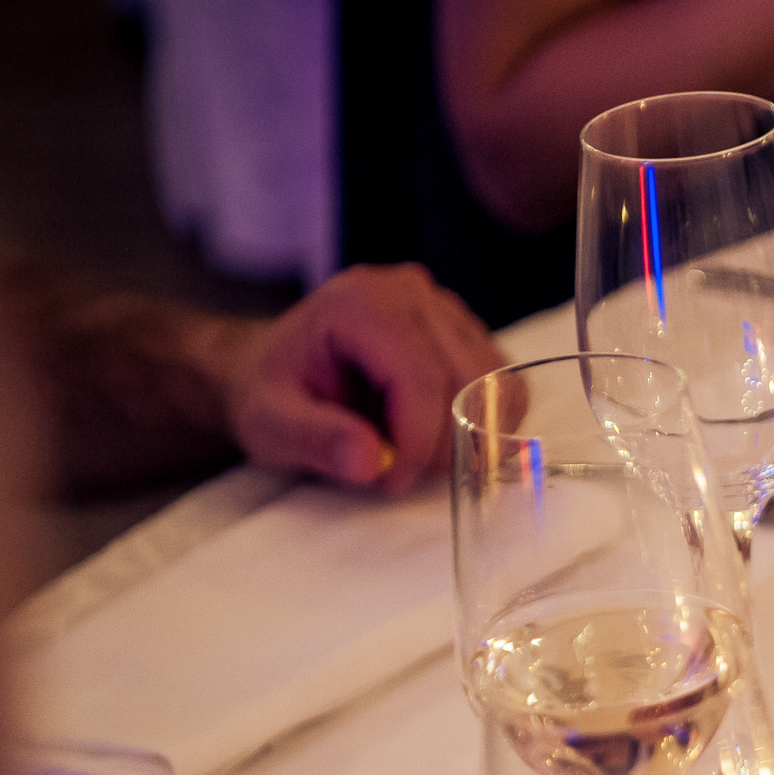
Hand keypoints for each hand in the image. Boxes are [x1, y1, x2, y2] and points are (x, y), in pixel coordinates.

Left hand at [221, 264, 507, 496]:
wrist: (279, 370)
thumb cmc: (274, 393)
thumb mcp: (269, 424)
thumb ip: (314, 440)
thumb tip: (368, 461)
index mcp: (363, 302)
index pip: (422, 378)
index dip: (418, 442)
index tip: (390, 480)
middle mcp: (412, 293)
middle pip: (468, 382)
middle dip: (444, 443)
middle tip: (402, 472)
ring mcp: (446, 309)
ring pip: (495, 386)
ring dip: (468, 436)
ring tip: (416, 452)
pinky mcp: (467, 333)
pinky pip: (504, 386)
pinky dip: (485, 424)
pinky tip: (439, 434)